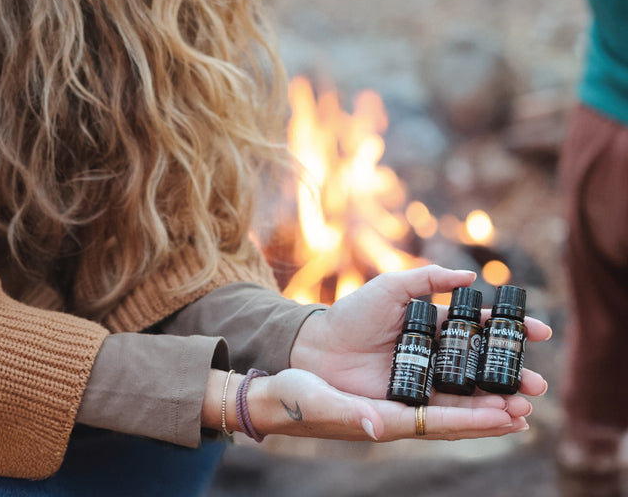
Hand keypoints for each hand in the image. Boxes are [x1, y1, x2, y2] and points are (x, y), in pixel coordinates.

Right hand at [245, 367, 532, 441]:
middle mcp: (396, 415)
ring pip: (446, 401)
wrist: (276, 394)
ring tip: (515, 396)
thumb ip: (349, 413)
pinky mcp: (385, 388)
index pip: (438, 423)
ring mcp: (392, 401)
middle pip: (453, 416)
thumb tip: (377, 426)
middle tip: (527, 405)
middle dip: (491, 412)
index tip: (509, 416)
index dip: (476, 420)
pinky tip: (471, 377)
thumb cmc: (294, 399)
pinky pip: (427, 387)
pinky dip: (454, 385)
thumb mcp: (318, 401)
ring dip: (480, 399)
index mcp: (384, 421)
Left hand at [288, 265, 550, 401]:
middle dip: (514, 374)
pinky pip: (451, 414)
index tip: (541, 331)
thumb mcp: (392, 287)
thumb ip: (429, 279)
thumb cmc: (353, 314)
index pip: (480, 328)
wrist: (320, 347)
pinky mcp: (415, 406)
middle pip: (484, 366)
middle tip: (538, 383)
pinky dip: (477, 418)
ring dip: (502, 402)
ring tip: (525, 407)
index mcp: (434, 326)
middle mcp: (436, 355)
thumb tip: (470, 278)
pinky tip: (501, 420)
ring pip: (473, 394)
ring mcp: (428, 382)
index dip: (510, 330)